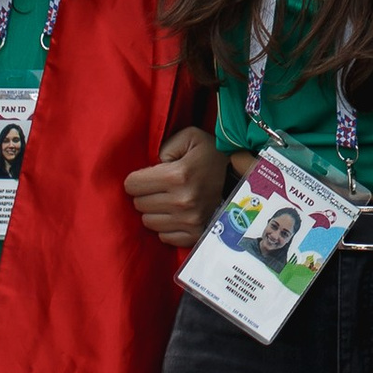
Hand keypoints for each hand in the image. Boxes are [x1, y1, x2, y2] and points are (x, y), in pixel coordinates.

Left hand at [124, 125, 225, 247]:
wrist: (240, 178)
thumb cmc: (210, 154)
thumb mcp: (189, 136)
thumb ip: (163, 146)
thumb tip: (150, 165)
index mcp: (177, 175)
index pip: (132, 185)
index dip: (137, 178)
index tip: (149, 175)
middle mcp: (182, 201)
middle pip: (138, 204)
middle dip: (145, 194)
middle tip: (160, 187)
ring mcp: (189, 221)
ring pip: (148, 221)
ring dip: (155, 211)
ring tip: (169, 200)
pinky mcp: (195, 234)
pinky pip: (163, 236)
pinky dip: (167, 226)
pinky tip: (177, 214)